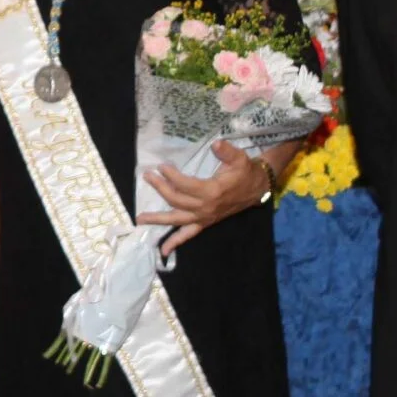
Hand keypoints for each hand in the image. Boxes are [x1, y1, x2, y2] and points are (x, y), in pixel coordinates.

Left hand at [141, 141, 273, 254]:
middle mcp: (205, 207)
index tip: (162, 166)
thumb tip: (216, 144)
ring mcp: (204, 217)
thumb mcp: (239, 158)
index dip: (171, 175)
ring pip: (177, 220)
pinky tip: (163, 251)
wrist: (256, 188)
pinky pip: (188, 235)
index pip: (184, 185)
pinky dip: (175, 243)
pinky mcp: (204, 223)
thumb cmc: (245, 172)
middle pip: (176, 200)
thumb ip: (227, 151)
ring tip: (140, 218)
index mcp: (212, 191)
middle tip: (147, 176)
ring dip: (158, 219)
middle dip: (160, 188)